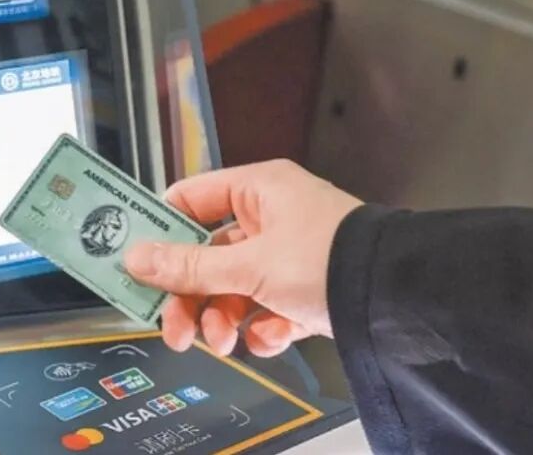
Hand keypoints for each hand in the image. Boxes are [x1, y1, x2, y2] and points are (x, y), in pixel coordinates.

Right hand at [124, 160, 362, 356]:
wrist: (398, 301)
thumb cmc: (328, 261)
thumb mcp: (248, 267)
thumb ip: (188, 266)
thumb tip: (135, 258)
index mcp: (258, 190)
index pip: (190, 199)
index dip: (160, 231)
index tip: (137, 263)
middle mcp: (272, 215)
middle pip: (208, 253)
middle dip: (191, 296)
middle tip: (175, 330)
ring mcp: (290, 252)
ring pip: (234, 285)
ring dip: (223, 318)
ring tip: (225, 343)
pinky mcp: (307, 287)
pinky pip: (267, 306)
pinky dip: (262, 328)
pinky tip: (268, 339)